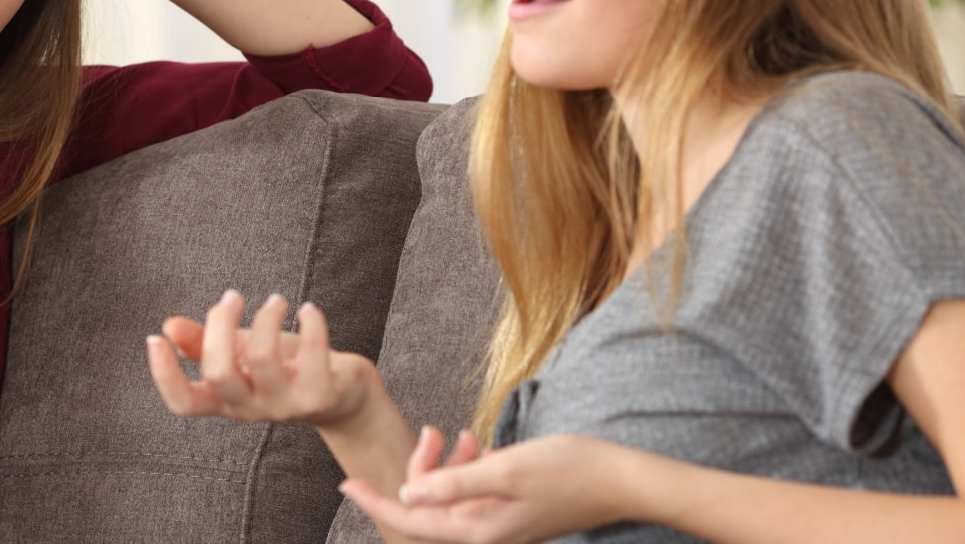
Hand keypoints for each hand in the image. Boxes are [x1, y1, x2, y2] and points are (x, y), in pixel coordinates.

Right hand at [147, 290, 378, 429]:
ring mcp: (286, 405)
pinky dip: (311, 322)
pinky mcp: (320, 395)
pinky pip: (312, 353)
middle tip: (233, 297)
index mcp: (226, 401)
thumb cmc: (287, 370)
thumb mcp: (243, 355)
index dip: (164, 375)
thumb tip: (169, 326)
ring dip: (267, 317)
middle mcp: (251, 408)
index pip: (184, 403)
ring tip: (277, 301)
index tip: (155, 339)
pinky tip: (309, 310)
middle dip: (221, 323)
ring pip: (263, 358)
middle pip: (220, 372)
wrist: (343, 398)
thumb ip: (206, 343)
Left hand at [339, 433, 636, 543]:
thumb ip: (454, 485)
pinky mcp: (510, 512)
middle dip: (423, 468)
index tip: (345, 483)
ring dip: (448, 465)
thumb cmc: (568, 471)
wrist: (620, 480)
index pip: (411, 521)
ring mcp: (498, 525)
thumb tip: (409, 498)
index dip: (375, 502)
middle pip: (428, 506)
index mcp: (478, 532)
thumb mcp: (506, 469)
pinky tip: (480, 443)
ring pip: (450, 496)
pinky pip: (473, 492)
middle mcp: (485, 535)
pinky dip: (469, 467)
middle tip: (435, 431)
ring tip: (465, 435)